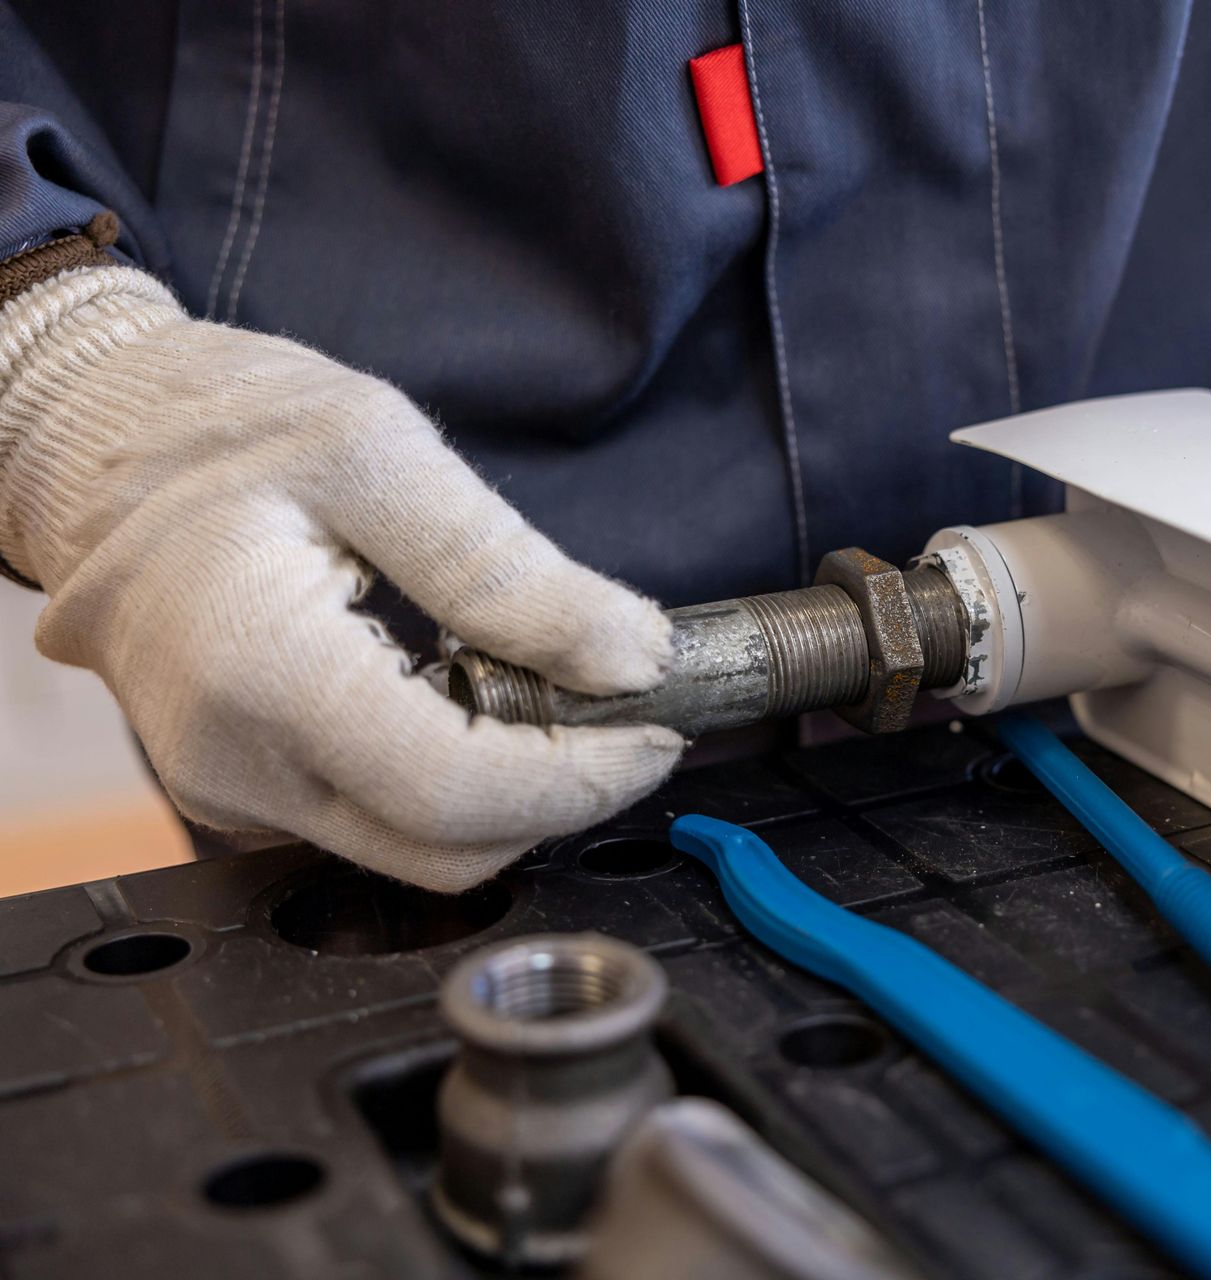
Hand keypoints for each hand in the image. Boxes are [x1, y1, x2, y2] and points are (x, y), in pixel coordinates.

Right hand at [0, 267, 681, 890]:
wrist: (92, 438)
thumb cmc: (216, 423)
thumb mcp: (379, 451)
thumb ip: (511, 569)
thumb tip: (629, 657)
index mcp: (259, 674)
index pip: (456, 794)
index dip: (579, 778)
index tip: (656, 729)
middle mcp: (232, 763)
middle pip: (446, 852)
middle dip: (563, 797)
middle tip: (632, 716)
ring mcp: (229, 788)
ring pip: (417, 852)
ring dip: (516, 795)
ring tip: (566, 699)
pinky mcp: (241, 787)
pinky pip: (376, 819)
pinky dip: (458, 783)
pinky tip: (487, 703)